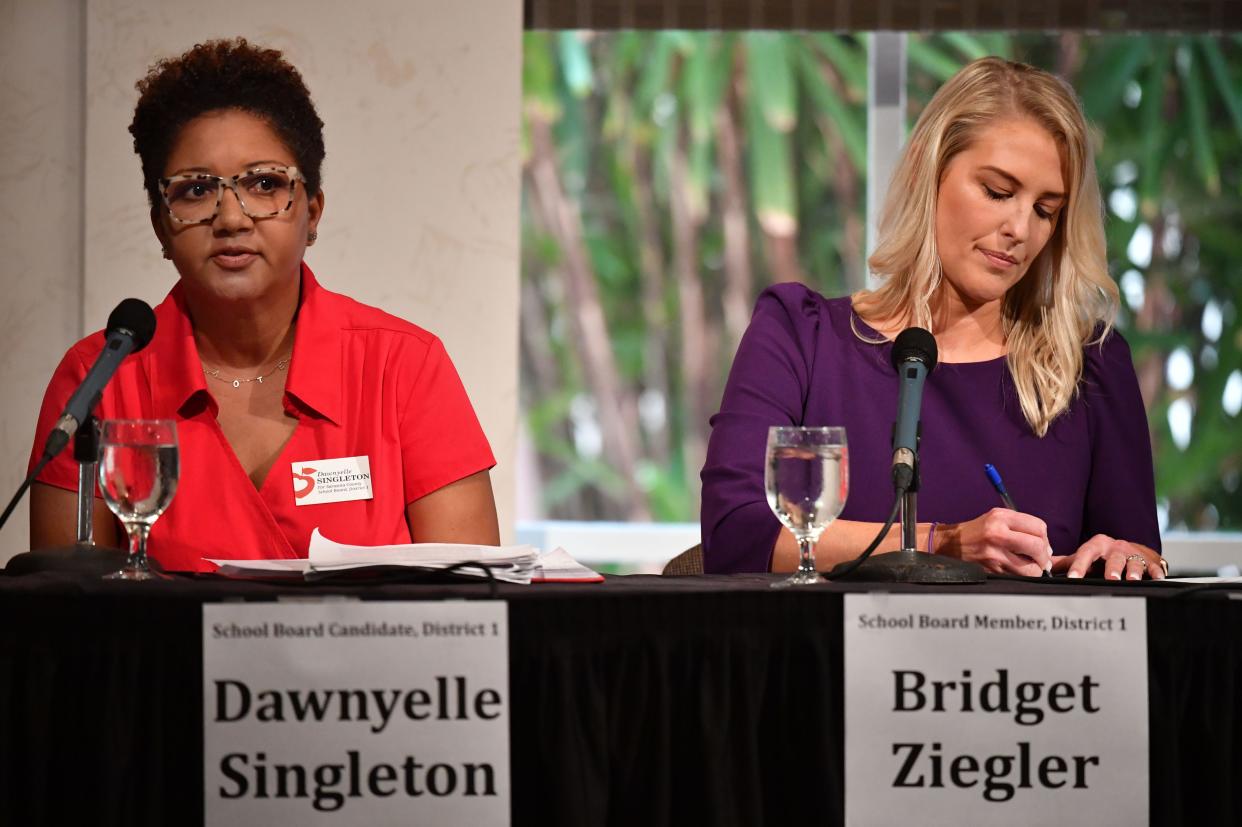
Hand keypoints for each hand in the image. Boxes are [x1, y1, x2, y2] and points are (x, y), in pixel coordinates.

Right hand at [937, 508, 1051, 576]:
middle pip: (1037, 546)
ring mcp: (994, 554)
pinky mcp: (991, 569)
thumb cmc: (976, 531)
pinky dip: (1022, 576)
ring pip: (1030, 568)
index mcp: (1001, 517)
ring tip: (1030, 567)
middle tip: (1042, 559)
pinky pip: (1017, 577)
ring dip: (1035, 570)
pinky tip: (1017, 571)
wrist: (950, 543)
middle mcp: (998, 534)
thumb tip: (1044, 543)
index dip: (1045, 538)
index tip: (1043, 545)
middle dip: (1044, 556)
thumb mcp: (995, 517)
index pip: (1038, 527)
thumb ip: (1019, 525)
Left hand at [1054, 535, 1165, 580]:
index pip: (1086, 554)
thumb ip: (1066, 562)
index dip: (1079, 566)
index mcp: (1097, 545)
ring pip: (1133, 562)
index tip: (1073, 578)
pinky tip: (1157, 578)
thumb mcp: (1086, 556)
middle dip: (1111, 568)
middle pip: (1112, 558)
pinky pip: (1153, 567)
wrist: (1132, 551)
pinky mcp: (1149, 561)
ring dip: (1133, 571)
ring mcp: (1133, 554)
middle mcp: (1115, 548)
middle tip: (1109, 578)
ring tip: (1132, 580)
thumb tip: (1044, 566)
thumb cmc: (1103, 556)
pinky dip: (1156, 572)